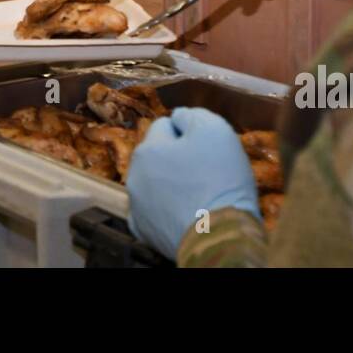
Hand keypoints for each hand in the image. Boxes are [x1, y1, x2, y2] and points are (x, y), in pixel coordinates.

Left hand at [127, 107, 260, 259]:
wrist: (218, 236)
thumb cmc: (218, 178)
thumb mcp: (214, 130)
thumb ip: (193, 116)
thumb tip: (179, 117)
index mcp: (148, 149)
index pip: (165, 125)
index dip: (188, 132)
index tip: (206, 147)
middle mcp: (135, 175)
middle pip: (157, 155)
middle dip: (176, 157)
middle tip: (204, 170)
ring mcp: (137, 206)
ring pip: (155, 182)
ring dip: (170, 182)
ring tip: (198, 193)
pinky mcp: (144, 231)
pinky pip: (155, 210)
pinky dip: (167, 208)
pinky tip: (185, 212)